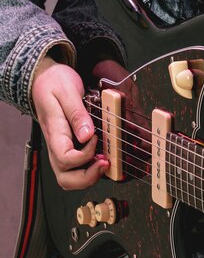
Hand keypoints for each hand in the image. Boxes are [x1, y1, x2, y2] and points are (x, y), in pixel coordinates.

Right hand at [32, 56, 108, 188]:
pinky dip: (89, 170)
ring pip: (70, 178)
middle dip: (88, 177)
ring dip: (89, 177)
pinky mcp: (68, 148)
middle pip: (65, 178)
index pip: (65, 158)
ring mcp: (61, 148)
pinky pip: (76, 170)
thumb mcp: (68, 91)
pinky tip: (101, 157)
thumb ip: (77, 114)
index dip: (84, 156)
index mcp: (55, 132)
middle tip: (105, 163)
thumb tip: (87, 135)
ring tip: (104, 162)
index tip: (96, 139)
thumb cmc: (54, 83)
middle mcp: (56, 145)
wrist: (44, 78)